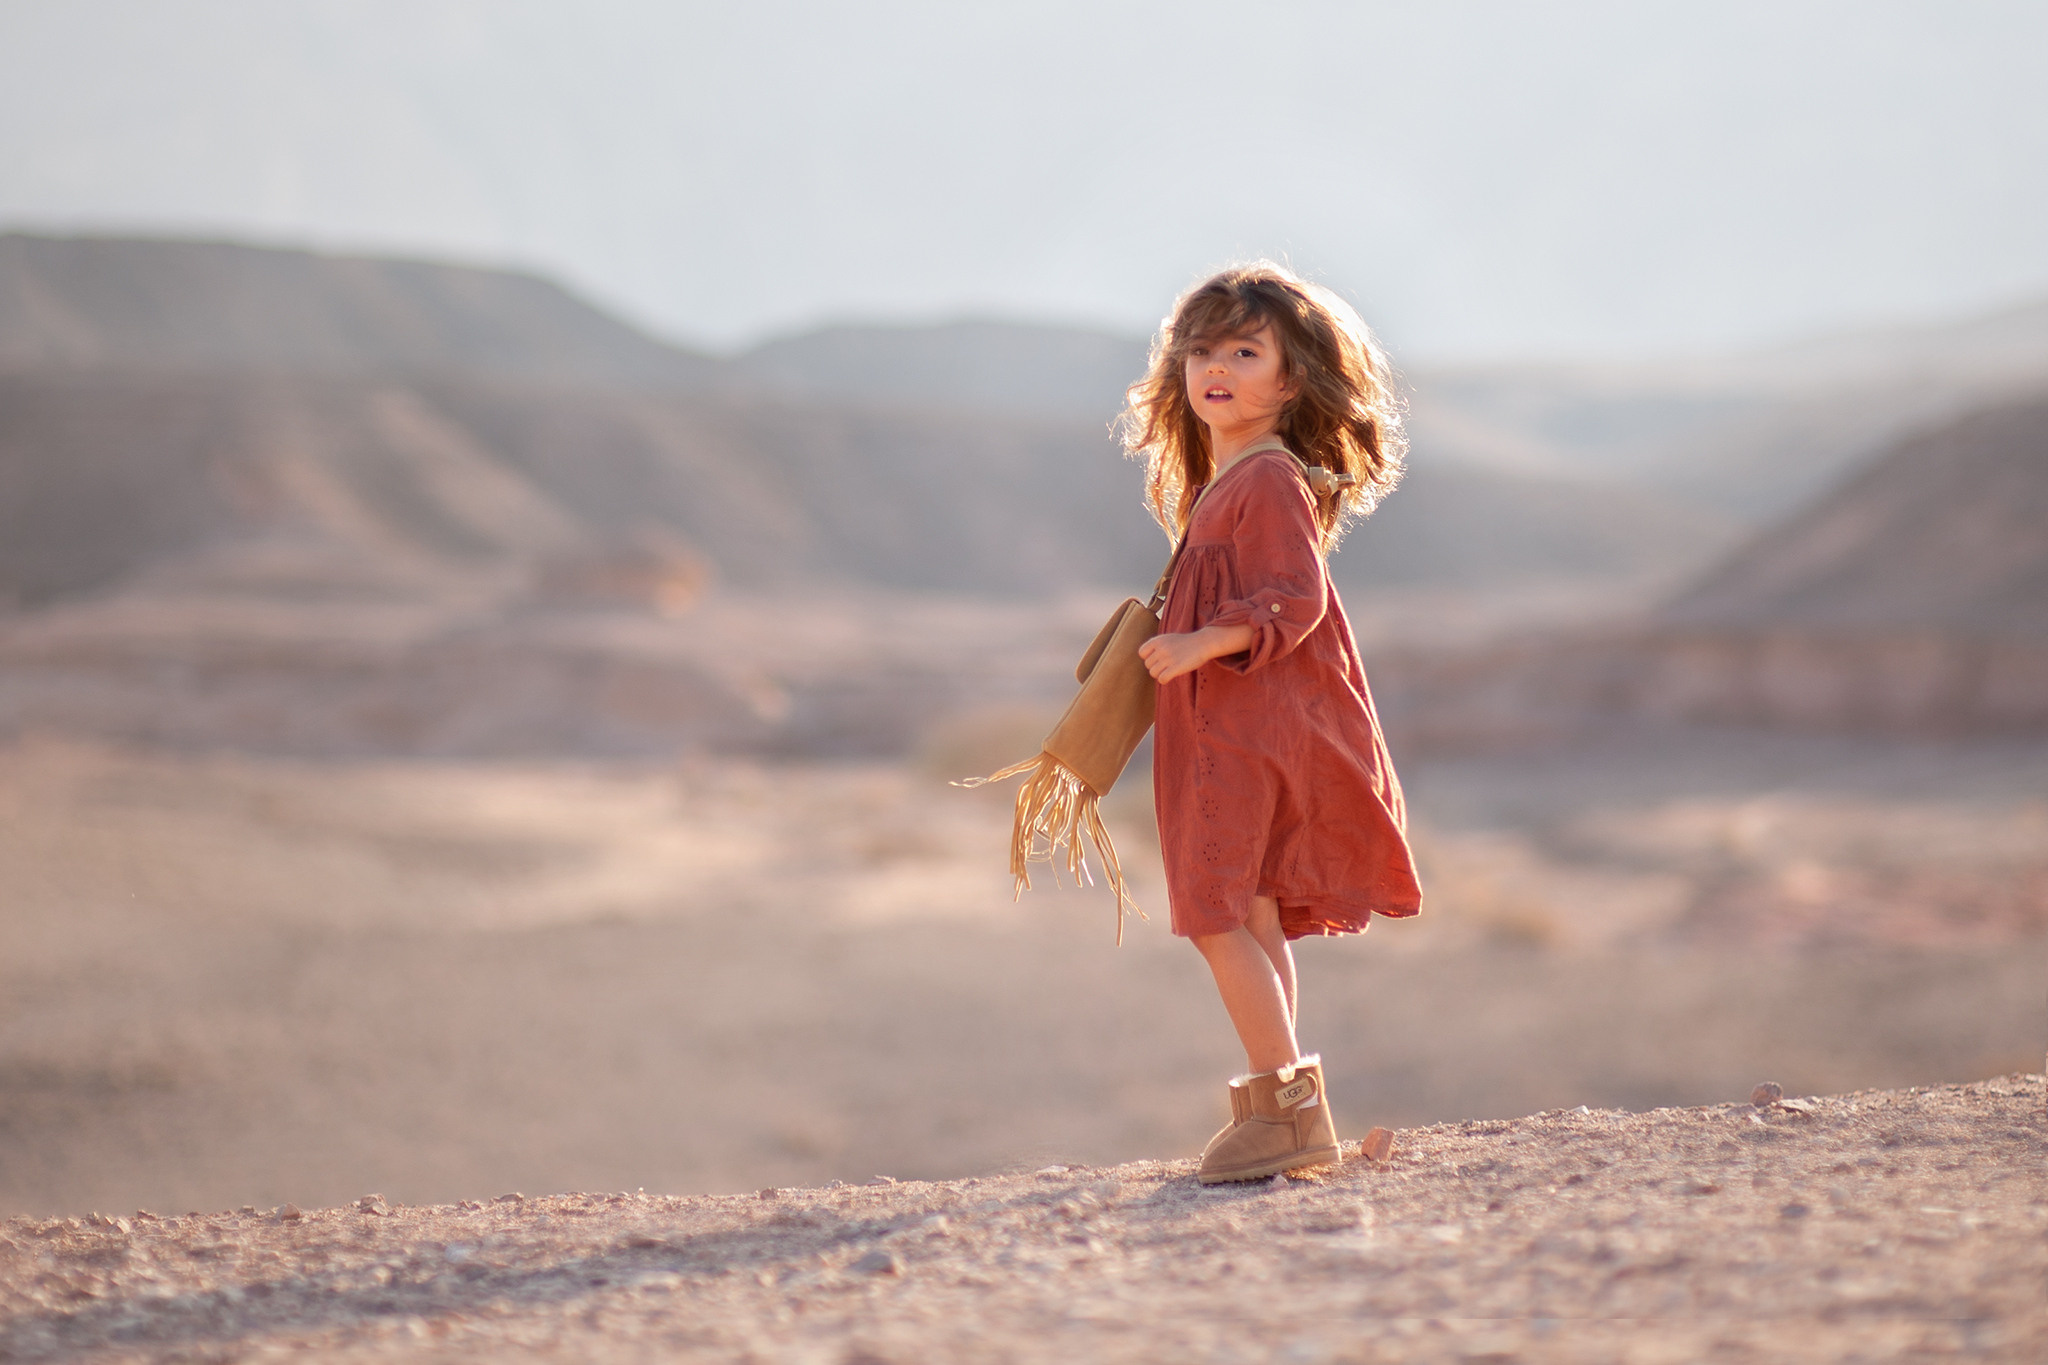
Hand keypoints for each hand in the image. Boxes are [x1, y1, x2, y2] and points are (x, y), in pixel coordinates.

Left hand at [1137, 625, 1254, 683]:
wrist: (1203, 643)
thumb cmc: (1186, 643)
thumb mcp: (1169, 639)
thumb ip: (1157, 647)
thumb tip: (1147, 660)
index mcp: (1158, 640)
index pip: (1142, 653)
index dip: (1148, 658)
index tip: (1158, 659)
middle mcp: (1161, 648)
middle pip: (1148, 665)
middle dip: (1156, 667)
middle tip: (1167, 666)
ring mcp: (1168, 658)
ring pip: (1153, 673)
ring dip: (1160, 674)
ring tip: (1169, 671)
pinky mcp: (1176, 667)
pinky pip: (1161, 679)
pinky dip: (1165, 680)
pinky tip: (1171, 676)